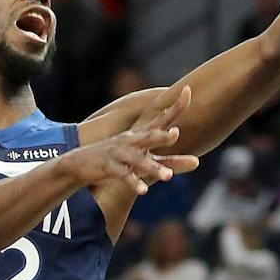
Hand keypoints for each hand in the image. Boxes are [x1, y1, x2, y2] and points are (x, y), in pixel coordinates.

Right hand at [59, 88, 198, 195]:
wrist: (82, 163)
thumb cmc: (120, 160)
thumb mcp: (146, 161)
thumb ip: (171, 162)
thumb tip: (198, 163)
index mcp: (142, 135)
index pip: (162, 119)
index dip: (175, 106)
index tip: (189, 89)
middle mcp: (132, 140)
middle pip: (149, 135)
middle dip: (161, 135)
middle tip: (176, 134)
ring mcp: (120, 153)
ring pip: (138, 159)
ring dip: (152, 167)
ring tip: (167, 176)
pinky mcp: (109, 167)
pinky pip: (123, 175)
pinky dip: (133, 182)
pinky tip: (143, 190)